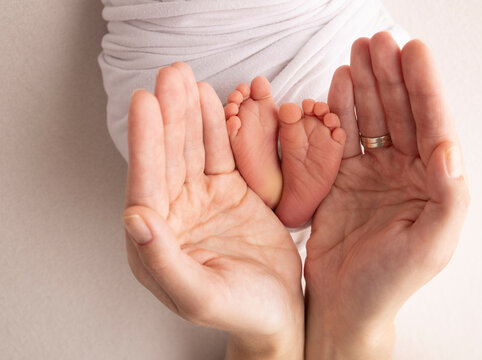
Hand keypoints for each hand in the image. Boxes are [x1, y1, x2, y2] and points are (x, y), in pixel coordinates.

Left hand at [122, 63, 303, 358]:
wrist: (277, 308)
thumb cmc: (238, 311)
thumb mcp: (199, 295)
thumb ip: (162, 261)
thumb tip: (134, 218)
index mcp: (155, 241)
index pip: (146, 185)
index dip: (145, 143)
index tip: (144, 103)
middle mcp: (172, 214)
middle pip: (168, 158)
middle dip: (168, 115)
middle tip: (169, 76)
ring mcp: (200, 200)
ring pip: (190, 149)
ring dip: (187, 113)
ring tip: (184, 77)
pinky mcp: (227, 191)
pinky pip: (218, 153)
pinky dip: (214, 126)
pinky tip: (208, 99)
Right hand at [304, 32, 469, 358]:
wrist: (344, 300)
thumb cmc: (390, 280)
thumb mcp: (431, 245)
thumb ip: (448, 197)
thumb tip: (448, 147)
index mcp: (432, 184)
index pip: (432, 125)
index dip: (424, 87)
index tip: (413, 51)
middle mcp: (404, 172)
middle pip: (400, 112)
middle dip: (390, 75)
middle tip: (378, 42)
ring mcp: (371, 171)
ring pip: (372, 118)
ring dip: (366, 84)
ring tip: (357, 53)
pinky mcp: (341, 176)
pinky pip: (342, 136)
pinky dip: (340, 109)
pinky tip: (339, 85)